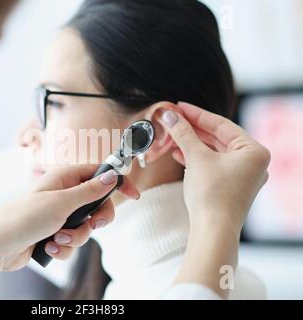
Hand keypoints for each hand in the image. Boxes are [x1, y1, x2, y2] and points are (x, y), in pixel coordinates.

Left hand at [0, 164, 138, 295]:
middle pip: (97, 204)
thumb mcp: (62, 202)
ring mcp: (59, 215)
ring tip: (58, 239)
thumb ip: (90, 191)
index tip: (133, 194)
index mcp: (64, 178)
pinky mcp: (54, 233)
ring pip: (86, 227)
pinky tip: (49, 247)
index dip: (117, 182)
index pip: (98, 173)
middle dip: (96, 219)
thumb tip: (112, 176)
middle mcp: (63, 195)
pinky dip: (64, 247)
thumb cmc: (24, 217)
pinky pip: (73, 241)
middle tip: (94, 225)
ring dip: (76, 237)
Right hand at [159, 102, 269, 235]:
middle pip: (218, 137)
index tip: (179, 106)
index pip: (222, 124)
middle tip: (173, 119)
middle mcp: (253, 162)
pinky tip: (178, 153)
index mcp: (254, 151)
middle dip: (193, 129)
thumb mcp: (196, 157)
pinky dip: (196, 158)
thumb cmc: (212, 193)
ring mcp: (242, 176)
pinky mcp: (230, 187)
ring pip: (214, 152)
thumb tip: (169, 115)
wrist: (212, 230)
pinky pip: (212, 165)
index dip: (197, 114)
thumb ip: (183, 133)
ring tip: (172, 135)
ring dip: (192, 143)